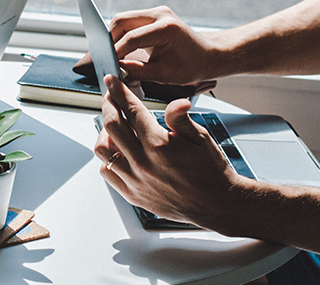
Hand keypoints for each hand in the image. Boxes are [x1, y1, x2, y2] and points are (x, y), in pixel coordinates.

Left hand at [94, 74, 239, 225]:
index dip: (119, 92)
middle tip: (110, 98)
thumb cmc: (210, 171)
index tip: (112, 81)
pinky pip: (107, 172)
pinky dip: (107, 159)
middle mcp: (143, 163)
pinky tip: (118, 151)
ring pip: (103, 150)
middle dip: (108, 106)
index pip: (131, 111)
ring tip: (114, 126)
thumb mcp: (201, 138)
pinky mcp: (132, 194)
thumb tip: (176, 102)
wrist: (216, 204)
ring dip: (104, 133)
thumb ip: (181, 118)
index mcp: (159, 145)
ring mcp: (135, 180)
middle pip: (111, 126)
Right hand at [109, 6, 222, 83]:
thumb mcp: (164, 74)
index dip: (116, 52)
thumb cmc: (192, 66)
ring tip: (113, 55)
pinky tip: (121, 49)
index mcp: (165, 28)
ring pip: (123, 19)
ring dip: (114, 36)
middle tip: (106, 59)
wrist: (208, 55)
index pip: (131, 38)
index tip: (108, 65)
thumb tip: (116, 70)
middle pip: (122, 21)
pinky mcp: (154, 16)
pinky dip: (122, 35)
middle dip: (110, 40)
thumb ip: (137, 71)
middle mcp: (160, 15)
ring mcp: (157, 13)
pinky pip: (130, 22)